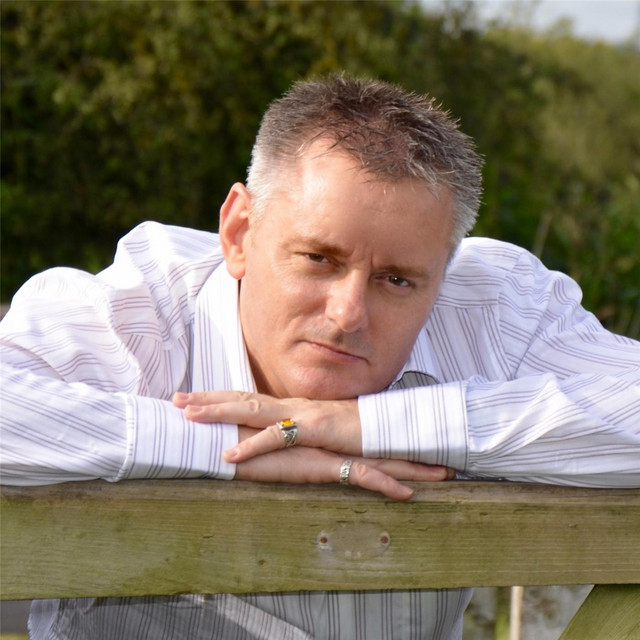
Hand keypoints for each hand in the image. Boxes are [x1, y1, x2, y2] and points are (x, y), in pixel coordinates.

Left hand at [173, 390, 361, 459]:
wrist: (386, 426)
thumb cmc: (354, 430)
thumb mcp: (319, 429)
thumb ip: (296, 430)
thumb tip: (275, 436)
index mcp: (289, 406)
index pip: (247, 397)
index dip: (218, 397)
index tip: (190, 398)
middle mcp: (290, 405)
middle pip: (242, 397)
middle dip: (207, 399)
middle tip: (177, 400)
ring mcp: (301, 413)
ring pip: (252, 410)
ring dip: (220, 412)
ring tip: (190, 416)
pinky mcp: (314, 428)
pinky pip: (278, 439)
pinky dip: (252, 447)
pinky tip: (230, 456)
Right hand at [234, 428, 452, 500]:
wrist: (228, 440)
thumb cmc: (249, 444)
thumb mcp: (277, 445)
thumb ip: (292, 443)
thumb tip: (302, 448)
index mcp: (325, 433)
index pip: (365, 436)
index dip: (391, 441)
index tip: (416, 445)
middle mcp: (333, 438)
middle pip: (381, 443)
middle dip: (415, 451)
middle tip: (446, 457)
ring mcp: (330, 448)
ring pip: (380, 457)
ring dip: (413, 467)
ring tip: (444, 474)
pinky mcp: (320, 463)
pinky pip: (359, 476)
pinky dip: (385, 485)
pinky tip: (407, 495)